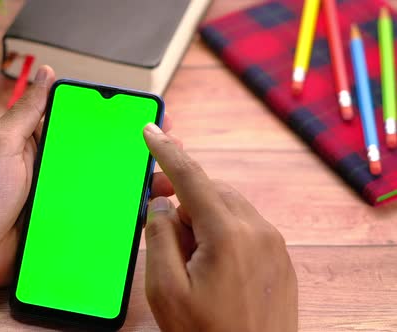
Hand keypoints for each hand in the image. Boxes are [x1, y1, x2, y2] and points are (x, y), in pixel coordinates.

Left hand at [0, 66, 174, 291]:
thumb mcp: (1, 142)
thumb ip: (27, 111)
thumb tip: (48, 71)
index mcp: (45, 148)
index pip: (89, 132)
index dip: (118, 126)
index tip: (147, 121)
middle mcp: (58, 175)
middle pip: (104, 164)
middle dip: (138, 159)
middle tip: (172, 155)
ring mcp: (62, 205)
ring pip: (106, 194)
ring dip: (137, 190)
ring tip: (170, 188)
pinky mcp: (62, 232)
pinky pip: (95, 225)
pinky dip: (118, 222)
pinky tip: (145, 220)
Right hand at [142, 123, 297, 331]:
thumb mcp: (166, 290)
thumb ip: (159, 238)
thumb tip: (162, 205)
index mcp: (227, 234)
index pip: (191, 178)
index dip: (166, 152)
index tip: (152, 131)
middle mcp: (257, 231)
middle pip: (211, 191)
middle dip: (181, 195)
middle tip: (156, 211)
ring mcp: (273, 245)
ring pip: (229, 207)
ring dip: (202, 216)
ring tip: (186, 255)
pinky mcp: (280, 258)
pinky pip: (245, 226)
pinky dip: (222, 230)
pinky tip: (209, 263)